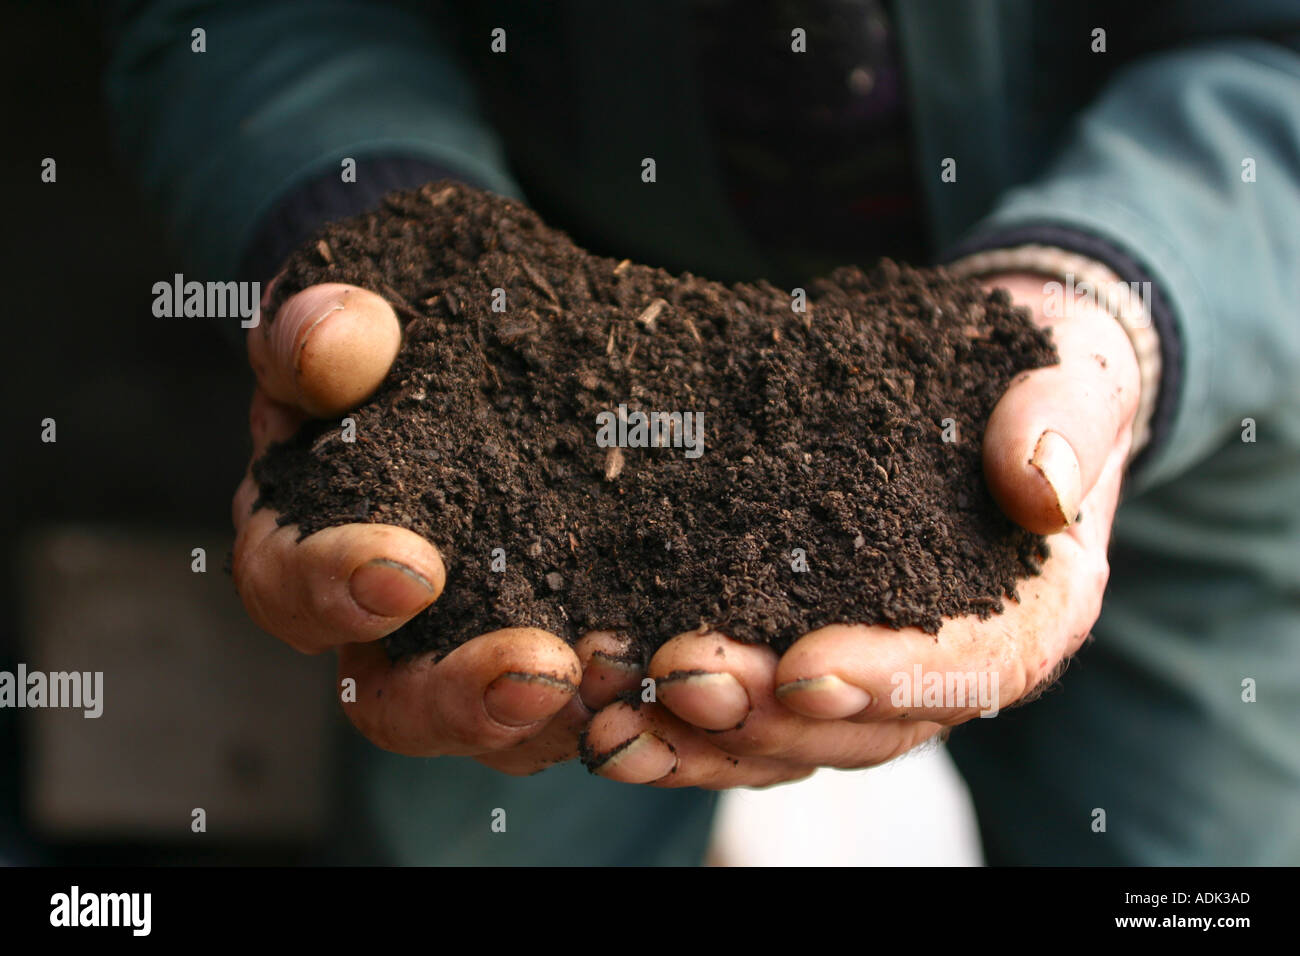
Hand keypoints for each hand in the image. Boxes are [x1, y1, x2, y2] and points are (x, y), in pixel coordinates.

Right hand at [231, 281, 641, 771]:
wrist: (485, 338)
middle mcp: (383, 623)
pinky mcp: (563, 636)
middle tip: (542, 672)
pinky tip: (673, 658)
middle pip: (395, 703)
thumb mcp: (354, 317)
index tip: (413, 570)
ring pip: (501, 728)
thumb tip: (341, 335)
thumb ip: (331, 331)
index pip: (289, 588)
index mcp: (305, 539)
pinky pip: (585, 697)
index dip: (335, 591)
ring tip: (627, 674)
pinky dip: (627, 689)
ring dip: (560, 714)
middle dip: (464, 699)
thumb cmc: (396, 337)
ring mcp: (477, 641)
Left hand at [581, 272, 1139, 787]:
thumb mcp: (1072, 379)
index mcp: (1032, 615)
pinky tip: (604, 700)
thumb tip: (1041, 486)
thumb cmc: (1040, 380)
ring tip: (615, 724)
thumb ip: (1064, 424)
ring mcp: (870, 668)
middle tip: (682, 683)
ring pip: (789, 735)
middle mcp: (949, 665)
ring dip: (700, 739)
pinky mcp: (804, 646)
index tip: (806, 672)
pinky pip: (744, 701)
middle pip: (863, 728)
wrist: (995, 381)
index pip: (973, 670)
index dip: (889, 681)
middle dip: (767, 717)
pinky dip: (674, 712)